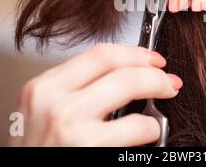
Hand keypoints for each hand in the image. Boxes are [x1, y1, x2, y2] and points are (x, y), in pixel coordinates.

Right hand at [9, 44, 181, 145]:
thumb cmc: (36, 153)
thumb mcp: (42, 113)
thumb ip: (73, 91)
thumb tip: (121, 75)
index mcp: (43, 87)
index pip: (97, 54)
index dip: (133, 52)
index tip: (150, 58)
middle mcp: (52, 101)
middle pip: (116, 65)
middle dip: (152, 68)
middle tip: (168, 78)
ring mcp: (70, 125)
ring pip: (128, 86)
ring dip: (157, 88)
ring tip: (166, 96)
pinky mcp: (88, 148)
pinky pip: (135, 128)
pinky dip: (150, 127)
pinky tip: (149, 131)